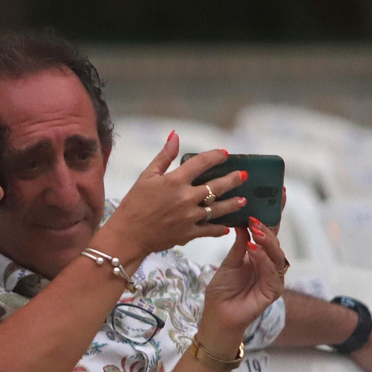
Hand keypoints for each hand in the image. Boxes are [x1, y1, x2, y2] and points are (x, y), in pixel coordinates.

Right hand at [94, 132, 247, 263]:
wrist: (128, 235)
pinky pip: (210, 230)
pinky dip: (219, 229)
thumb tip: (175, 136)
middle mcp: (187, 197)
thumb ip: (164, 156)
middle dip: (233, 179)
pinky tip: (227, 227)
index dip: (216, 156)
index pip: (202, 163)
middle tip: (243, 176)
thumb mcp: (146, 176)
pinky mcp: (189, 233)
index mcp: (175, 180)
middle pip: (217, 186)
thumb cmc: (134, 204)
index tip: (225, 154)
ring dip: (233, 203)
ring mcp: (190, 217)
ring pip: (219, 208)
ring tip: (243, 200)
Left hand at [197, 217, 286, 352]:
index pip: (269, 230)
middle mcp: (269, 264)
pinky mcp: (273, 291)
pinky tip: (253, 250)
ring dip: (266, 240)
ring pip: (277, 255)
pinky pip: (272, 272)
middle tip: (257, 213)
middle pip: (275, 240)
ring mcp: (273, 277)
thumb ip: (240, 243)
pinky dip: (263, 260)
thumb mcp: (229, 261)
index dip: (274, 212)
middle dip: (270, 224)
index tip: (277, 192)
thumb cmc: (223, 290)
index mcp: (260, 254)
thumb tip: (245, 220)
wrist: (217, 315)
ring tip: (254, 229)